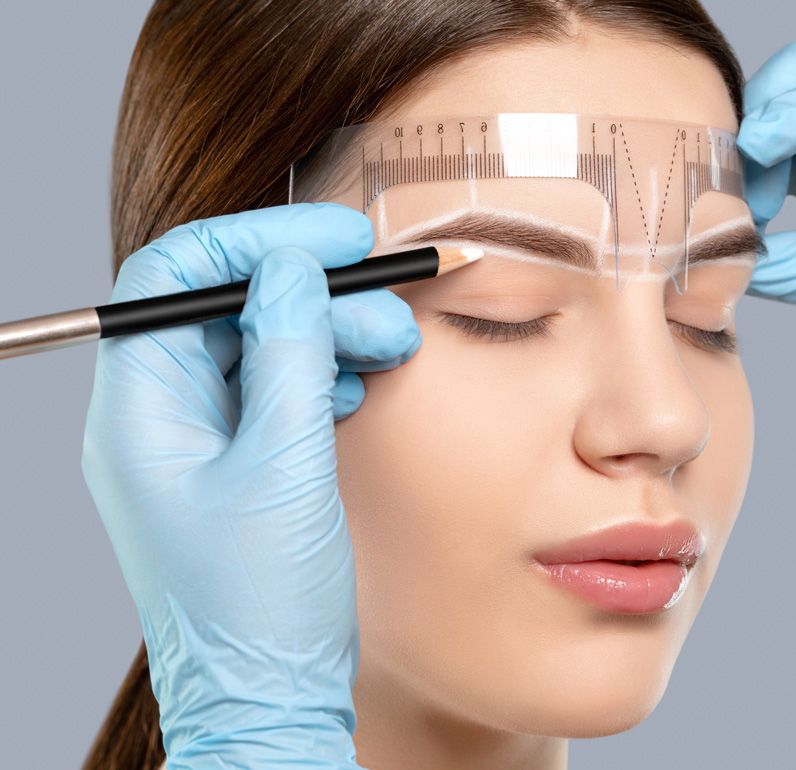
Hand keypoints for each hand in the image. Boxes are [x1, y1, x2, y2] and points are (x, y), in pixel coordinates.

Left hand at [81, 203, 420, 767]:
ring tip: (392, 341)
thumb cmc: (260, 605)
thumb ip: (288, 355)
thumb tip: (292, 269)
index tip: (332, 237)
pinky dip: (321, 372)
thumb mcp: (282, 466)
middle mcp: (158, 417)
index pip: (176, 279)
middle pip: (228, 309)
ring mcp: (197, 441)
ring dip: (327, 331)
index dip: (254, 241)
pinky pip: (275, 390)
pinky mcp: (237, 463)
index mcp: (140, 411)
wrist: (268, 699)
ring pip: (260, 347)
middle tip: (386, 300)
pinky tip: (359, 380)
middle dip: (311, 293)